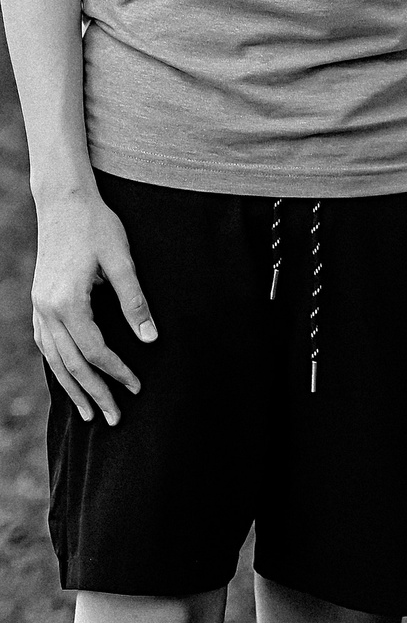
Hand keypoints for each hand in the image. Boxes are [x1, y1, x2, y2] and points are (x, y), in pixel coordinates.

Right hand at [30, 192, 154, 424]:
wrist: (64, 202)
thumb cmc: (99, 227)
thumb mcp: (122, 261)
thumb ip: (135, 301)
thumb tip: (151, 339)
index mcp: (68, 301)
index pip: (94, 350)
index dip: (116, 372)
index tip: (137, 388)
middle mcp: (47, 310)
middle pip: (71, 364)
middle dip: (93, 392)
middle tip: (113, 419)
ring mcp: (39, 307)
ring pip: (54, 359)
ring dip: (72, 387)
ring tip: (89, 412)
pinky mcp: (40, 302)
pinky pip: (46, 344)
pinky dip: (58, 366)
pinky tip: (69, 379)